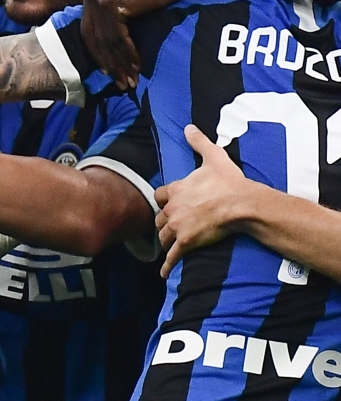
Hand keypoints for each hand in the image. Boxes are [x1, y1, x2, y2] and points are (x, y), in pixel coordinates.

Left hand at [81, 0, 180, 89]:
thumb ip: (112, 11)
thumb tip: (106, 42)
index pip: (89, 28)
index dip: (98, 53)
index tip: (108, 72)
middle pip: (95, 36)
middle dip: (108, 63)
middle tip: (120, 82)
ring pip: (107, 40)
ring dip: (120, 64)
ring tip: (130, 80)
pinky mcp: (111, 4)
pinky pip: (117, 38)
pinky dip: (127, 55)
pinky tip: (137, 67)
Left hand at [154, 125, 248, 277]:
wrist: (241, 204)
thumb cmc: (228, 181)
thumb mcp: (213, 157)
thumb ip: (199, 142)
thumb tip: (189, 127)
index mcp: (176, 189)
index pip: (159, 196)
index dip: (163, 200)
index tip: (166, 203)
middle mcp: (172, 208)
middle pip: (159, 218)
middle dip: (162, 222)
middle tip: (167, 226)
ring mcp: (178, 226)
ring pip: (163, 236)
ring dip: (164, 240)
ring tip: (167, 245)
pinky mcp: (187, 242)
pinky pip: (172, 256)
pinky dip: (167, 266)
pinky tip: (164, 273)